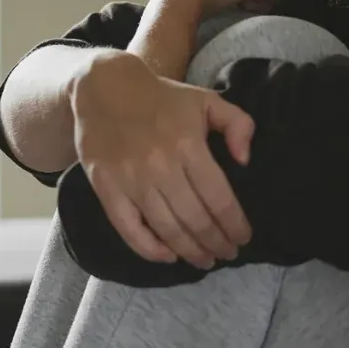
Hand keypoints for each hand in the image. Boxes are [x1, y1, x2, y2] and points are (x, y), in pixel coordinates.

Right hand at [70, 50, 253, 267]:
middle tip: (227, 254)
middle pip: (195, 219)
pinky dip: (151, 250)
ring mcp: (130, 179)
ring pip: (167, 229)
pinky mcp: (106, 188)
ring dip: (190, 252)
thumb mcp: (206, 100)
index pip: (218, 198)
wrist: (103, 87)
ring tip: (205, 261)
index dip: (234, 225)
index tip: (243, 238)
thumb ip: (237, 123)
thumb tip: (245, 160)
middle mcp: (160, 165)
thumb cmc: (160, 98)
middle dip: (216, 243)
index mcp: (188, 144)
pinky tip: (168, 257)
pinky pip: (130, 230)